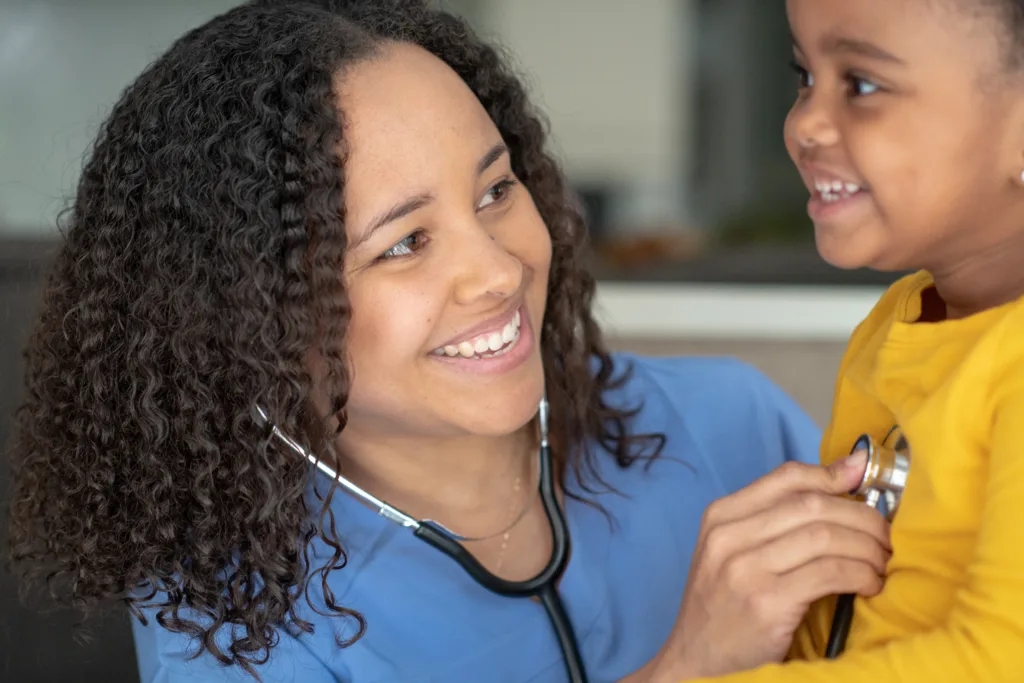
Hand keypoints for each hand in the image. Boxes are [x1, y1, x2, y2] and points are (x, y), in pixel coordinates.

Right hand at [645, 452, 890, 681]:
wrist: (695, 663)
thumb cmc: (724, 608)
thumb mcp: (734, 554)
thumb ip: (777, 520)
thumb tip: (848, 472)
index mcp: (720, 517)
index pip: (786, 478)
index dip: (833, 476)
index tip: (867, 481)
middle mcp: (728, 537)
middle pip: (812, 505)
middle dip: (862, 517)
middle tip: (885, 536)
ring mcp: (744, 569)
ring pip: (825, 537)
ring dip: (867, 548)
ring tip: (880, 562)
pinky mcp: (766, 603)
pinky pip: (830, 573)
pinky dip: (861, 575)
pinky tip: (869, 584)